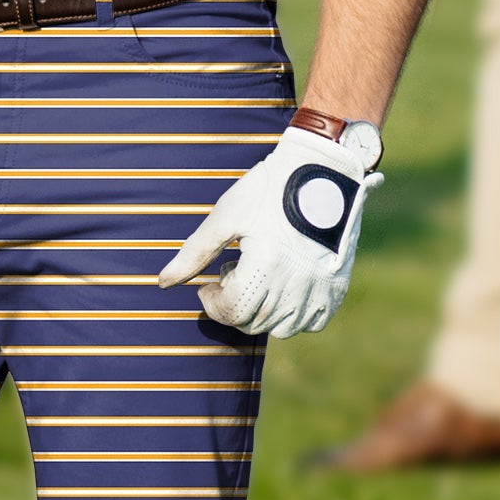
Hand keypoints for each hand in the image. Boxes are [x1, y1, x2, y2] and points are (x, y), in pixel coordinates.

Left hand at [159, 122, 383, 339]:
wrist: (323, 170)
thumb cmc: (269, 188)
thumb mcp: (226, 216)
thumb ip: (194, 253)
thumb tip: (163, 283)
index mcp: (265, 265)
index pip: (232, 311)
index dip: (212, 303)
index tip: (208, 285)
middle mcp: (295, 284)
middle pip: (253, 322)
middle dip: (233, 305)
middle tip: (232, 273)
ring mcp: (319, 288)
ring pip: (281, 328)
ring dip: (261, 312)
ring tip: (258, 278)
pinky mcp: (337, 287)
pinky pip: (312, 322)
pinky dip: (293, 315)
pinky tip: (283, 287)